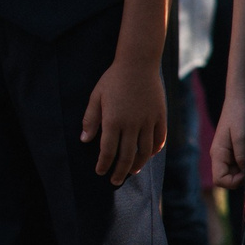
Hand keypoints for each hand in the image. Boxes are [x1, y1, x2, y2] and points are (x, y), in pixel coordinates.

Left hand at [81, 58, 165, 185]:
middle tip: (115, 180)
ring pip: (144, 151)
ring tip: (132, 172)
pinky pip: (159, 139)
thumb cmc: (113, 79)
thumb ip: (90, 119)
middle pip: (127, 156)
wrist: (138, 63)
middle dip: (119, 171)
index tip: (100, 172)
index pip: (107, 150)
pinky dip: (154, 150)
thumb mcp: (96, 96)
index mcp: (113, 121)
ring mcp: (148, 121)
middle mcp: (131, 124)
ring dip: (137, 164)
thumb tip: (84, 140)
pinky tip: (148, 155)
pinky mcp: (160, 116)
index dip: (103, 164)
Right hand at [210, 92, 244, 187]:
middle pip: (228, 179)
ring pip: (235, 173)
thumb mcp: (242, 135)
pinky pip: (240, 164)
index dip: (234, 182)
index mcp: (217, 153)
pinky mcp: (234, 149)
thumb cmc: (240, 114)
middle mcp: (220, 156)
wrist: (240, 97)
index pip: (220, 180)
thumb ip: (242, 156)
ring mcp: (227, 153)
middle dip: (242, 177)